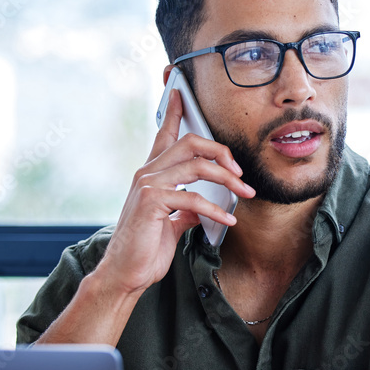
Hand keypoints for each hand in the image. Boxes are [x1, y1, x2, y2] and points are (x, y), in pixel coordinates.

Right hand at [95, 88, 254, 296]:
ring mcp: (148, 185)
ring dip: (227, 179)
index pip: (164, 136)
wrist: (125, 275)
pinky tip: (229, 219)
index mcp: (151, 175)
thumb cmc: (144, 252)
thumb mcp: (171, 226)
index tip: (181, 94)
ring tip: (244, 194)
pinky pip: (194, 198)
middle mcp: (147, 173)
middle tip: (240, 171)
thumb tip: (202, 208)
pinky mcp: (152, 201)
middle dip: (221, 151)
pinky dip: (216, 209)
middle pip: (190, 142)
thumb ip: (185, 211)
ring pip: (197, 166)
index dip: (174, 113)